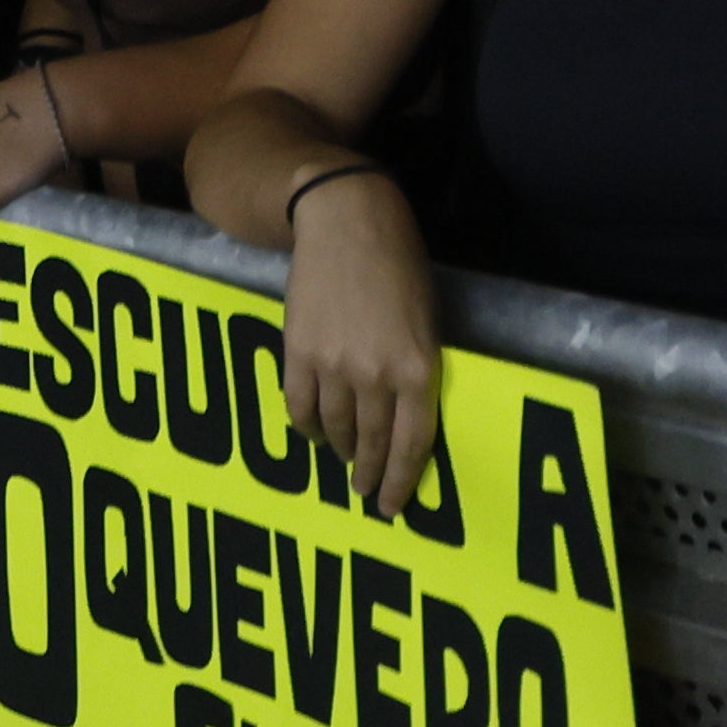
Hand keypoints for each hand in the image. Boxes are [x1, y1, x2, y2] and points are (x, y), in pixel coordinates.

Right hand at [278, 169, 443, 515]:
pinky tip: (314, 430)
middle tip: (366, 491)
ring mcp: (333, 366)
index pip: (411, 445)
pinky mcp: (299, 352)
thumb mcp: (427, 318)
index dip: (400, 482)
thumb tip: (408, 413)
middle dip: (369, 473)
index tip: (393, 507)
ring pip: (334, 429)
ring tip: (343, 457)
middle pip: (372, 443)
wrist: (345, 219)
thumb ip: (419, 368)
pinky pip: (299, 407)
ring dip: (340, 449)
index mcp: (418, 368)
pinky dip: (307, 426)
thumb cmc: (399, 262)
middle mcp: (376, 375)